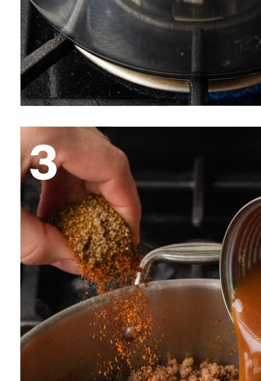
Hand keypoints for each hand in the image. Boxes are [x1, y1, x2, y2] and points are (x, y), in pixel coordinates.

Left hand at [21, 127, 140, 271]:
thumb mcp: (4, 219)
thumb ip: (37, 242)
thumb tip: (68, 258)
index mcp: (51, 133)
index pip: (114, 168)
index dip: (128, 209)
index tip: (127, 237)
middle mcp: (51, 122)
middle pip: (101, 164)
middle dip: (102, 210)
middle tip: (100, 243)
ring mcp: (40, 123)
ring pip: (80, 161)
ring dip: (80, 201)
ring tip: (71, 234)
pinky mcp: (28, 130)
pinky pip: (58, 155)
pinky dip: (60, 187)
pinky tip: (49, 213)